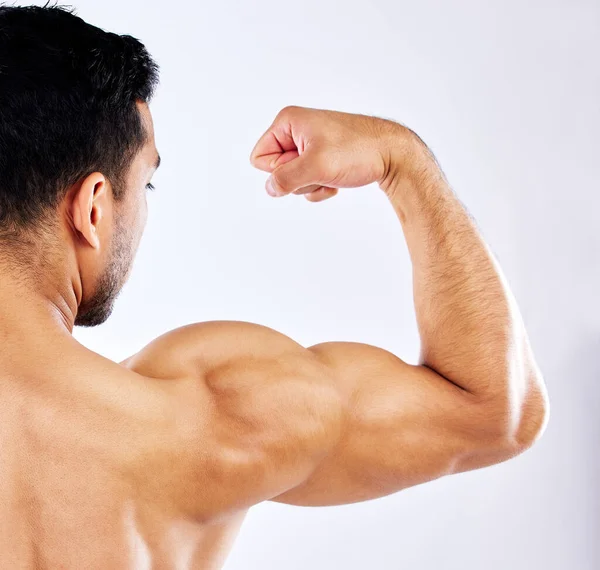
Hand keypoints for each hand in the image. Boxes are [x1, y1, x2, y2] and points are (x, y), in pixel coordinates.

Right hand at [249, 105, 402, 201]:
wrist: (393, 154)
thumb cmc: (357, 151)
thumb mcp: (315, 166)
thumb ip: (285, 179)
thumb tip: (270, 188)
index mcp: (288, 121)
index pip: (259, 158)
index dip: (279, 170)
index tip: (304, 164)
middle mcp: (296, 130)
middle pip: (277, 170)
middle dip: (298, 179)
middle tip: (322, 170)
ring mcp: (310, 145)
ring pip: (293, 179)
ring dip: (312, 184)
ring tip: (332, 173)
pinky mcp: (322, 157)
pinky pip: (308, 182)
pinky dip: (322, 186)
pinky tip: (338, 179)